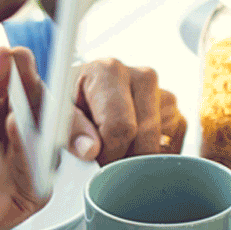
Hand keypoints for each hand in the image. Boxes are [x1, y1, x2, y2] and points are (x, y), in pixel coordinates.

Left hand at [68, 59, 187, 162]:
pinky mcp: (174, 112)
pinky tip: (130, 147)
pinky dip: (152, 156)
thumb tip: (90, 149)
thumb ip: (70, 129)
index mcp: (109, 71)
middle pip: (145, 138)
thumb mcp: (56, 112)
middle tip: (102, 158)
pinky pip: (172, 147)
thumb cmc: (67, 102)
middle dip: (123, 159)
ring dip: (137, 158)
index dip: (107, 153)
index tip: (94, 158)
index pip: (120, 127)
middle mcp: (141, 76)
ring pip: (160, 145)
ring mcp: (163, 93)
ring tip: (113, 144)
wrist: (82, 93)